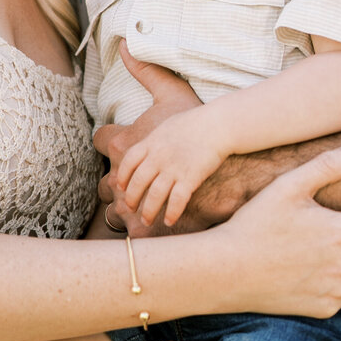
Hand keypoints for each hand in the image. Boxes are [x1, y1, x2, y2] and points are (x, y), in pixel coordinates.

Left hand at [117, 108, 224, 227]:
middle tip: (130, 208)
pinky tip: (169, 221)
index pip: (129, 162)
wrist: (219, 124)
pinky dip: (171, 213)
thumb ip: (155, 133)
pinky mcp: (190, 178)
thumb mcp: (168, 119)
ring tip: (147, 220)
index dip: (123, 176)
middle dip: (131, 199)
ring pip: (154, 195)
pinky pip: (177, 200)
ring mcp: (173, 168)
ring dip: (148, 211)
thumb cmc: (197, 120)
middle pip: (138, 182)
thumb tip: (150, 139)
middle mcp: (158, 156)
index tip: (121, 187)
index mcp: (151, 142)